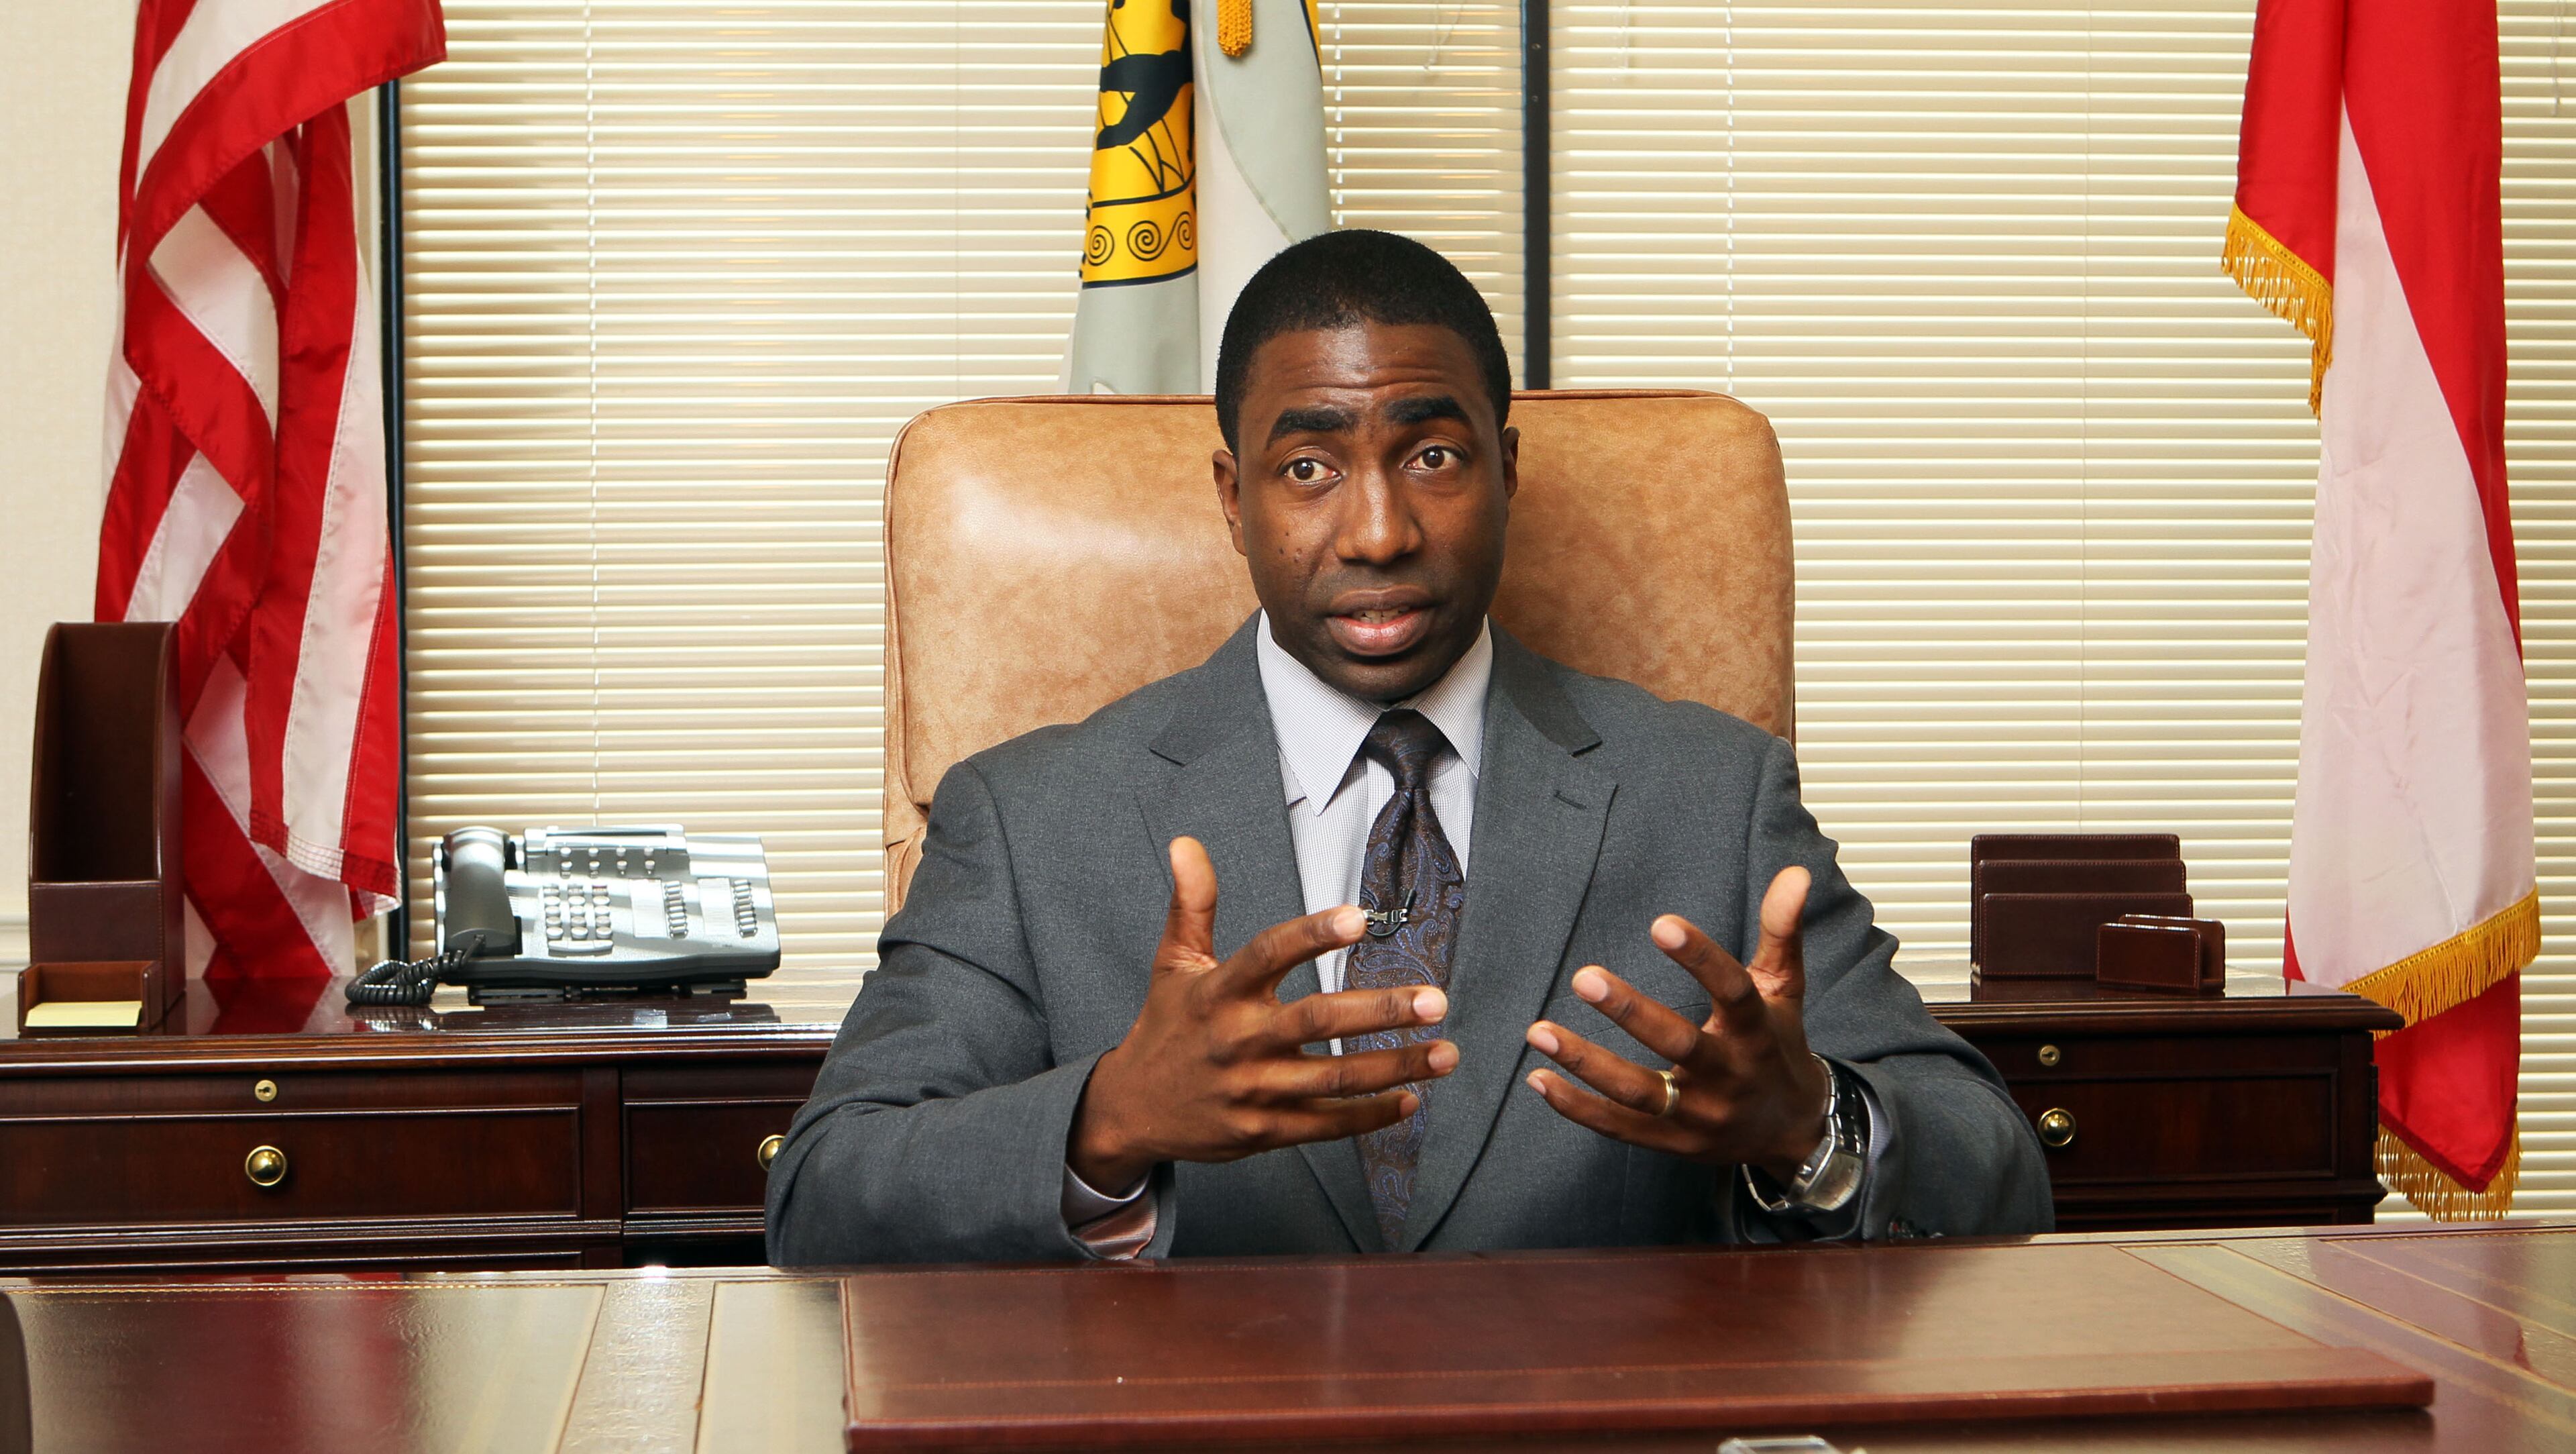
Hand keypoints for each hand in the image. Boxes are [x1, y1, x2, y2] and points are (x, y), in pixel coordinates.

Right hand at [1068, 837, 1460, 1190]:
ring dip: (1395, 1067)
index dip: (1312, 935)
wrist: (1131, 1110)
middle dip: (1381, 1011)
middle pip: (1317, 1022)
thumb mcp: (1173, 963)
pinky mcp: (1263, 1131)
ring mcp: (1252, 1090)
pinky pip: (1325, 1125)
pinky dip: (1369, 1115)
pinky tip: (1409, 1100)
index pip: (1268, 954)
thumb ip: (1192, 904)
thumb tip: (1186, 842)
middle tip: (1435, 999)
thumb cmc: (1165, 1028)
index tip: (1358, 917)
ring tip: (1445, 1053)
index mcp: (1218, 992)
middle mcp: (1238, 1040)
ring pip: (1334, 1079)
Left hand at [1522, 867, 1830, 1180]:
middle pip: (1679, 1045)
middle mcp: (1728, 1077)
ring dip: (1586, 1063)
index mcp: (1756, 1033)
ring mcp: (1698, 1115)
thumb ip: (1781, 931)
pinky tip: (1538, 1078)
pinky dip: (1576, 1107)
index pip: (1733, 992)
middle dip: (1631, 1013)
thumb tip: (1794, 873)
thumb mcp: (1783, 989)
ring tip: (1537, 1030)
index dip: (1701, 959)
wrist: (1791, 1131)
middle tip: (1583, 977)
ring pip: (1638, 1093)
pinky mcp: (1671, 1143)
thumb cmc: (1776, 1045)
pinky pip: (1617, 1127)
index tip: (1661, 924)